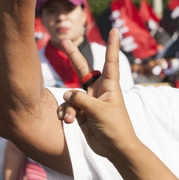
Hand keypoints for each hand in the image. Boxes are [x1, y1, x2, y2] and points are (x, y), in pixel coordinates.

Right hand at [57, 29, 134, 160]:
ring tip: (74, 118)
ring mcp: (89, 101)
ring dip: (69, 106)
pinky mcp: (82, 113)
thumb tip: (66, 93)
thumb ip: (81, 99)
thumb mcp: (99, 111)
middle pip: (83, 69)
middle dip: (73, 56)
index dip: (112, 46)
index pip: (110, 62)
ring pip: (70, 95)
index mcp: (110, 86)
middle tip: (62, 40)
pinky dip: (66, 113)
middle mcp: (99, 91)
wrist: (115, 149)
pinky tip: (69, 121)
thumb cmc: (115, 128)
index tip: (114, 30)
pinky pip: (68, 107)